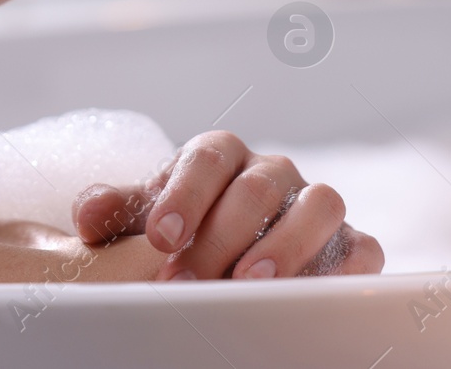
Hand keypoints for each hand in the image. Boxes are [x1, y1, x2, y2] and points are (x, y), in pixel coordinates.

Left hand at [71, 130, 383, 279]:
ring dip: (285, 243)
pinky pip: (362, 246)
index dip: (185, 194)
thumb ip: (116, 210)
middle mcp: (273, 172)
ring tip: (247, 282)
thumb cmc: (183, 229)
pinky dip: (343, 268)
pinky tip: (306, 294)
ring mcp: (314, 205)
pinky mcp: (349, 243)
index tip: (161, 237)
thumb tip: (87, 215)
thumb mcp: (146, 218)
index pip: (207, 157)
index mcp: (221, 157)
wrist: (227, 251)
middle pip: (259, 185)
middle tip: (187, 279)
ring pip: (320, 203)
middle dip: (221, 234)